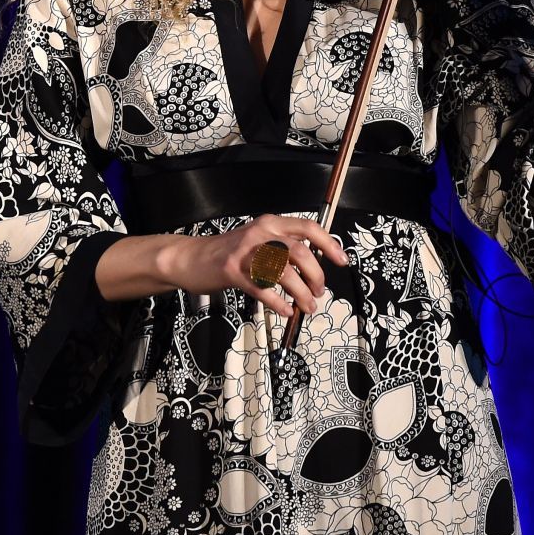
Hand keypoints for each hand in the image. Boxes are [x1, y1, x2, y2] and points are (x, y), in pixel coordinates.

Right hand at [163, 215, 349, 319]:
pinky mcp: (233, 271)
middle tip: (319, 291)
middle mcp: (260, 233)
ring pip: (284, 272)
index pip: (308, 228)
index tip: (342, 260)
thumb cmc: (229, 253)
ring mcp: (245, 252)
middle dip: (316, 275)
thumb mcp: (259, 240)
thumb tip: (314, 268)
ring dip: (301, 293)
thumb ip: (283, 248)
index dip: (329, 243)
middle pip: (300, 252)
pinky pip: (262, 289)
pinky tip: (285, 310)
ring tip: (307, 306)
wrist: (191, 258)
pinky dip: (279, 303)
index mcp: (270, 223)